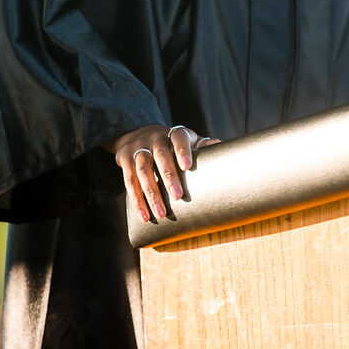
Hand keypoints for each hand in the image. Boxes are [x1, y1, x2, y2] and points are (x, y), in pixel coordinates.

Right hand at [104, 124, 218, 222]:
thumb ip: (204, 145)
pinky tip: (144, 215)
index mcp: (173, 133)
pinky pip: (129, 181)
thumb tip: (223, 148)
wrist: (136, 134)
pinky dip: (137, 200)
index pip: (179, 137)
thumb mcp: (187, 140)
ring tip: (161, 214)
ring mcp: (138, 148)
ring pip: (143, 170)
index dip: (182, 150)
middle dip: (169, 176)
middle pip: (161, 155)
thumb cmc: (170, 143)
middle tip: (178, 196)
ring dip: (151, 193)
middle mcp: (155, 138)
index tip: (187, 166)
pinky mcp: (124, 159)